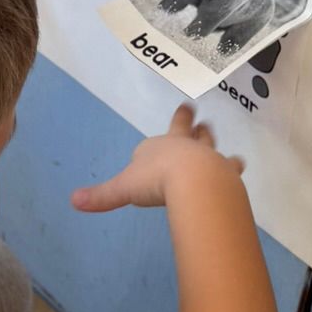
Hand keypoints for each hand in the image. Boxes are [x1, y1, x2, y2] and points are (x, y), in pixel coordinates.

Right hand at [73, 107, 243, 212]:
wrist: (194, 180)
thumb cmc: (156, 180)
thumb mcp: (124, 188)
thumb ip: (102, 196)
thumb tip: (74, 201)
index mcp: (157, 148)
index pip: (151, 145)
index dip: (150, 148)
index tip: (150, 148)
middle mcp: (182, 147)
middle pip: (184, 130)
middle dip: (186, 122)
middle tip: (193, 110)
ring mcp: (206, 155)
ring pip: (209, 142)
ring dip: (210, 140)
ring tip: (213, 134)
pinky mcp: (224, 169)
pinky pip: (230, 165)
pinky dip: (232, 165)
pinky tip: (237, 166)